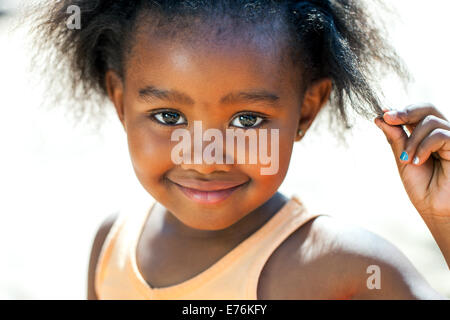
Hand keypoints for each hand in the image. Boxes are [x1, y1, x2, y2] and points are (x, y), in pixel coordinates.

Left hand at [374, 103, 449, 218]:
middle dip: (405, 112)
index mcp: (428, 135)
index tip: (383, 114)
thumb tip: (381, 118)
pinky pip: (440, 135)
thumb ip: (396, 138)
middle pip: (428, 108)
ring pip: (430, 121)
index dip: (400, 111)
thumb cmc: (422, 187)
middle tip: (389, 118)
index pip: (417, 113)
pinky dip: (424, 147)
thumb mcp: (403, 158)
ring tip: (406, 160)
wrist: (436, 209)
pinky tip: (417, 161)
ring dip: (412, 140)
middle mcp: (443, 134)